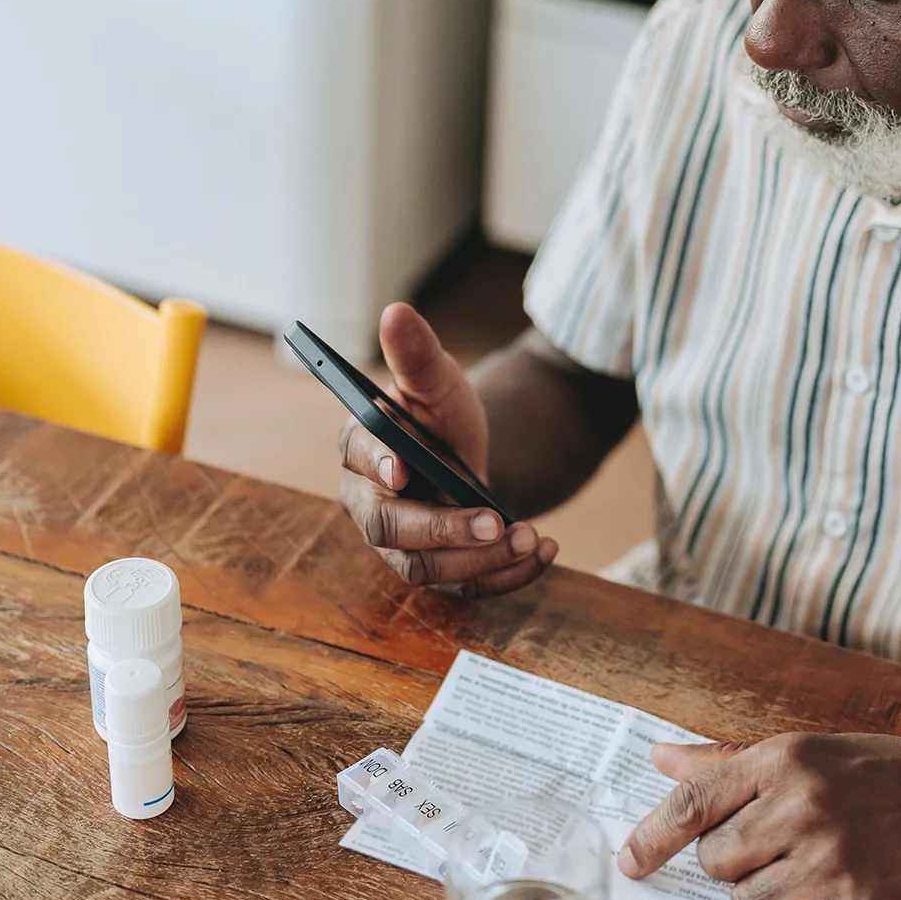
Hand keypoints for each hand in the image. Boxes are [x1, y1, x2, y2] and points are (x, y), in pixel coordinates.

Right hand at [338, 303, 556, 595]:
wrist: (470, 458)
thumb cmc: (441, 417)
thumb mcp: (439, 382)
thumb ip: (418, 355)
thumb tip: (396, 312)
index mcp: (361, 449)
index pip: (358, 460)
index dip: (380, 466)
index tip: (407, 468)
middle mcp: (369, 503)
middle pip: (389, 529)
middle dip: (442, 529)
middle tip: (494, 522)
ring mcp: (400, 544)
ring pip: (426, 567)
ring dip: (480, 559)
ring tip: (528, 537)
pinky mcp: (437, 570)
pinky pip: (462, 587)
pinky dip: (506, 576)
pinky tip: (542, 552)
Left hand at [616, 733, 900, 899]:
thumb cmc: (888, 774)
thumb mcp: (811, 751)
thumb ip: (729, 763)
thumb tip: (660, 758)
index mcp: (787, 762)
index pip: (694, 805)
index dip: (651, 837)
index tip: (630, 862)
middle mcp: (804, 811)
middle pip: (717, 863)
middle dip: (736, 862)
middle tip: (778, 845)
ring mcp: (831, 867)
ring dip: (771, 895)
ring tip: (815, 867)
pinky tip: (845, 889)